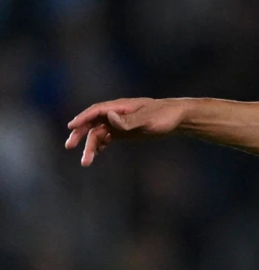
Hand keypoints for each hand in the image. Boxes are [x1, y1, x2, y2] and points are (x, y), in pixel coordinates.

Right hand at [65, 97, 186, 165]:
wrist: (177, 118)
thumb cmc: (164, 116)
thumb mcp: (148, 119)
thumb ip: (129, 120)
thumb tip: (109, 117)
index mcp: (120, 107)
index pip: (96, 111)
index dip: (83, 118)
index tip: (71, 127)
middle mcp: (116, 114)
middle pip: (93, 123)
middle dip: (80, 134)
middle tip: (69, 146)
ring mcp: (119, 123)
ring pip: (99, 134)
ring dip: (91, 146)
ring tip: (85, 162)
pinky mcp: (124, 132)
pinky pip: (107, 138)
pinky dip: (99, 146)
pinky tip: (94, 155)